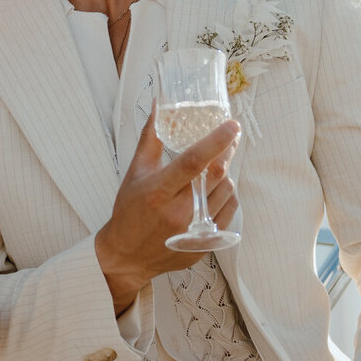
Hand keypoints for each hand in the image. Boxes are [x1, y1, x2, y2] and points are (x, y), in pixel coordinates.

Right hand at [93, 110, 240, 310]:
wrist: (128, 256)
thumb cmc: (129, 210)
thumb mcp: (135, 172)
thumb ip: (151, 137)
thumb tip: (159, 104)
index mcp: (158, 192)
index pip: (192, 163)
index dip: (215, 142)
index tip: (232, 125)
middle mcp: (178, 213)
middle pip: (216, 176)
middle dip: (227, 152)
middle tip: (230, 137)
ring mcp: (194, 231)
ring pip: (227, 191)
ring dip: (226, 174)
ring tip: (214, 168)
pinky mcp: (205, 243)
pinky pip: (229, 211)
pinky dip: (227, 195)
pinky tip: (216, 189)